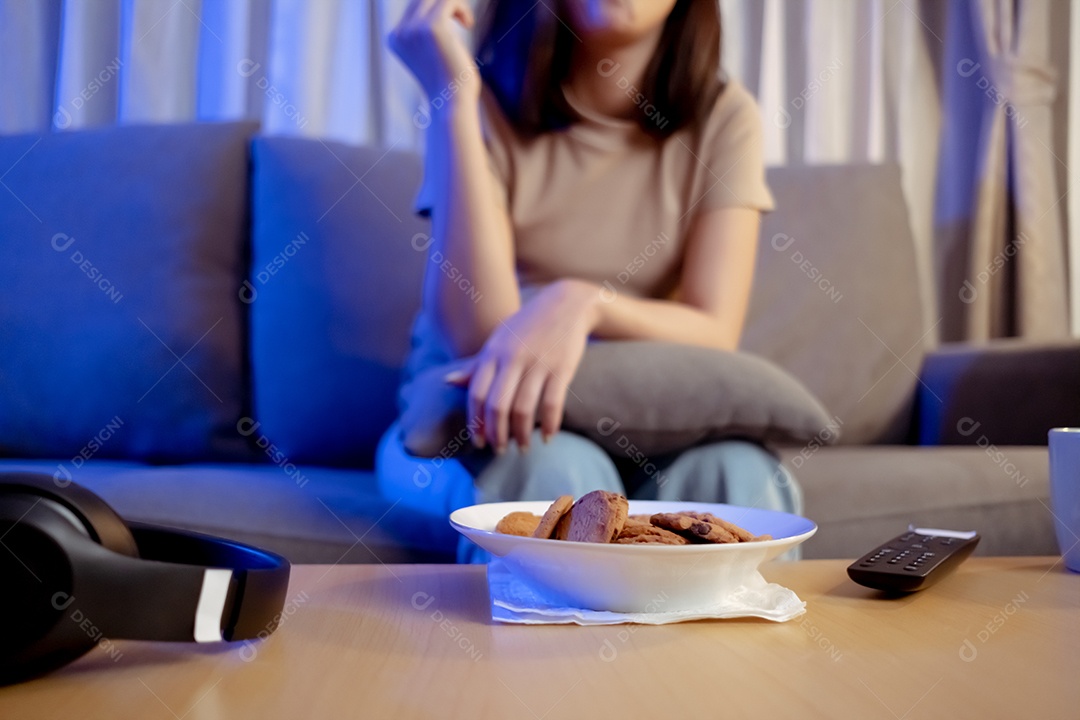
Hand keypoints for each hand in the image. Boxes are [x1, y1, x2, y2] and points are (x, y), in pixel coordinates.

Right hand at [387, 0, 480, 107]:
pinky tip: (468, 24)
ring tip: (465, 22)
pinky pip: (449, 0)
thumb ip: (429, 30)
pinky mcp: (432, 27)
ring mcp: (414, 29)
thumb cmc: (448, 82)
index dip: (436, 8)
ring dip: (454, 4)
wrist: (452, 102)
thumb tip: (441, 2)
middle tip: (461, 18)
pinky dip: (461, 8)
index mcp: (395, 38)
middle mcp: (400, 32)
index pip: (413, 6)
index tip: (453, 21)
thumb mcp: (433, 52)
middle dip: (444, 4)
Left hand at [446, 280, 599, 452]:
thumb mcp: (499, 340)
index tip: (478, 442)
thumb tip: (448, 382)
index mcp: (493, 353)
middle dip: (496, 435)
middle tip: (499, 451)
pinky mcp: (562, 367)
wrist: (567, 303)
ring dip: (522, 435)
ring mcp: (538, 363)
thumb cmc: (528, 326)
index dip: (475, 422)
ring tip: (523, 448)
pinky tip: (548, 437)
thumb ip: (476, 365)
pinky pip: (553, 403)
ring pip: (524, 409)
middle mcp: (512, 358)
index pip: (476, 394)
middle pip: (497, 406)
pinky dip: (550, 425)